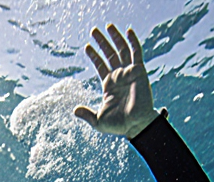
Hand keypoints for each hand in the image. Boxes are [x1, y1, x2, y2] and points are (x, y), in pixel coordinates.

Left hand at [75, 24, 159, 138]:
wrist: (136, 125)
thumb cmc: (119, 125)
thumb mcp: (98, 121)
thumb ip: (87, 114)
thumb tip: (74, 110)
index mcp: (109, 85)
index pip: (101, 65)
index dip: (94, 56)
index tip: (87, 46)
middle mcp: (119, 76)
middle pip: (110, 54)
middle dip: (102, 42)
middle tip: (93, 30)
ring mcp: (129, 72)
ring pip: (122, 50)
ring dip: (115, 37)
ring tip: (107, 25)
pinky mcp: (139, 71)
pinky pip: (136, 53)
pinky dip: (132, 41)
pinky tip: (128, 31)